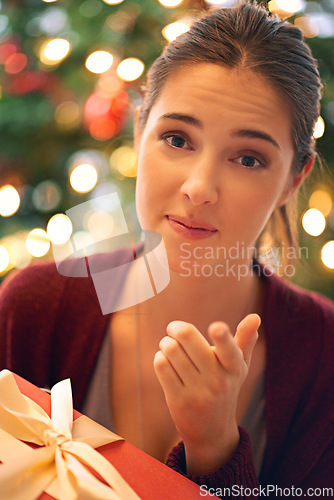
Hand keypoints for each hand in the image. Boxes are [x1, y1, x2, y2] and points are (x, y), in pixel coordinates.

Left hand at [153, 313, 260, 473]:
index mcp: (234, 367)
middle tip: (174, 328)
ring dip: (166, 343)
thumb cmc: (225, 388)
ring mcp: (198, 392)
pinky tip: (165, 362)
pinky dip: (160, 358)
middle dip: (176, 328)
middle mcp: (218, 380)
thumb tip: (255, 316)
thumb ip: (245, 340)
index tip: (217, 327)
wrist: (212, 432)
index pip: (230, 350)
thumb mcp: (238, 367)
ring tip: (170, 346)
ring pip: (170, 349)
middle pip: (187, 337)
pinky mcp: (178, 400)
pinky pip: (161, 365)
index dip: (222, 337)